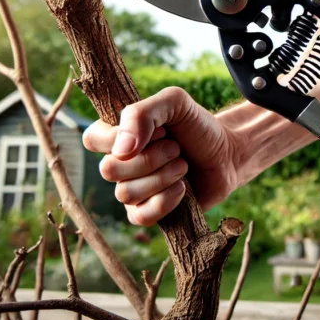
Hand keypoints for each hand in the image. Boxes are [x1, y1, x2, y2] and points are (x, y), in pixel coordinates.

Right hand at [82, 87, 241, 225]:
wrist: (227, 154)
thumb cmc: (198, 126)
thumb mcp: (175, 103)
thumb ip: (142, 114)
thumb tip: (121, 150)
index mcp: (118, 134)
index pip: (92, 139)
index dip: (119, 138)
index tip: (157, 129)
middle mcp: (119, 163)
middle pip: (108, 170)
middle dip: (150, 158)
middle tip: (176, 148)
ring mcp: (131, 190)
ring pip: (125, 194)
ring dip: (162, 177)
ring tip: (183, 165)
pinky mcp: (146, 213)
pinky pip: (140, 216)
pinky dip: (165, 201)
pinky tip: (182, 188)